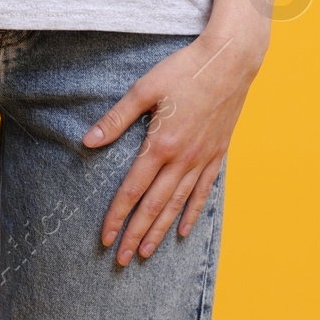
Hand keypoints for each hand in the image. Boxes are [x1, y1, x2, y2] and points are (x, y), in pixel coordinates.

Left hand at [84, 31, 263, 263]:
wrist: (230, 60)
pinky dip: (192, 213)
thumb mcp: (145, 89)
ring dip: (160, 231)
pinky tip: (183, 230)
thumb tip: (88, 141)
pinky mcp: (217, 154)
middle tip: (121, 259)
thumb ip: (116, 118)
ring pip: (178, 205)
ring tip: (146, 252)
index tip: (104, 237)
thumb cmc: (185, 69)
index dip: (117, 215)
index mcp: (161, 144)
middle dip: (135, 234)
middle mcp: (182, 158)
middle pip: (154, 206)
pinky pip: (203, 192)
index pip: (133, 189)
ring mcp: (202, 159)